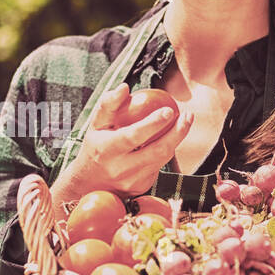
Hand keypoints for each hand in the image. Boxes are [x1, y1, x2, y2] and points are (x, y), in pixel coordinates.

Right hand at [51, 83, 193, 215]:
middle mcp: (120, 168)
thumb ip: (108, 104)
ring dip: (177, 140)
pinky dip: (165, 151)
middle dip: (177, 132)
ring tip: (184, 122)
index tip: (169, 110)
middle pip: (157, 151)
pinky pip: (159, 167)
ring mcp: (132, 181)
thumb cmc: (94, 147)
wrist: (88, 184)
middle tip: (187, 115)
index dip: (153, 123)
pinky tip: (170, 139)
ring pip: (162, 159)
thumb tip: (125, 87)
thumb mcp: (95, 125)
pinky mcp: (141, 187)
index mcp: (106, 150)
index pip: (133, 136)